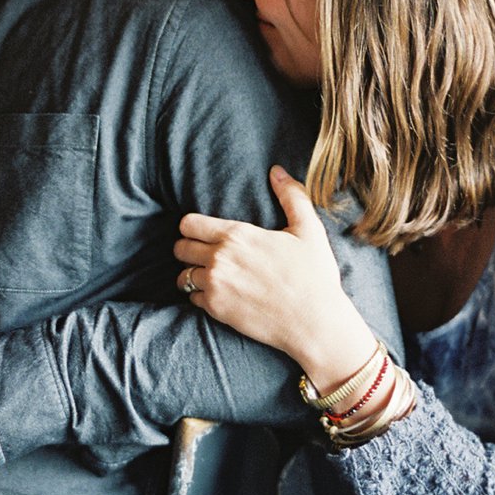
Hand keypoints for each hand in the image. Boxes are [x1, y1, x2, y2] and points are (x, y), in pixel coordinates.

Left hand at [175, 166, 377, 390]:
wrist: (314, 322)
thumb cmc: (314, 276)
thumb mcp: (309, 230)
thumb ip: (292, 196)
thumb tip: (277, 171)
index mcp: (238, 235)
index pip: (189, 223)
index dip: (192, 226)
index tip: (202, 232)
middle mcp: (220, 258)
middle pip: (180, 248)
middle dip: (188, 249)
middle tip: (204, 254)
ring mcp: (215, 285)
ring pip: (183, 276)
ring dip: (192, 274)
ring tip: (210, 276)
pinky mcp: (216, 310)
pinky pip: (192, 299)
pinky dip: (201, 297)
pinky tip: (218, 295)